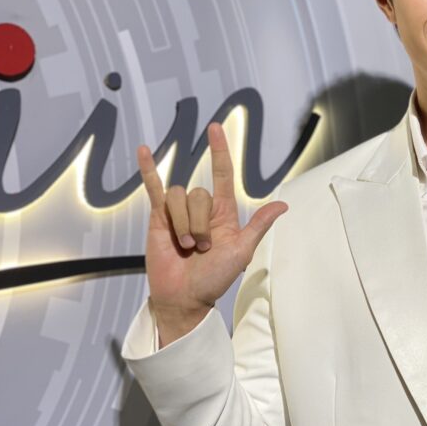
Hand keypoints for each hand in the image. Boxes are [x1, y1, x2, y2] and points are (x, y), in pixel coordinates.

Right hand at [136, 122, 288, 345]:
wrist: (185, 297)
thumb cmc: (214, 278)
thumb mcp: (241, 251)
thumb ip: (258, 225)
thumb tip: (283, 205)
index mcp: (223, 212)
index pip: (222, 173)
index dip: (219, 151)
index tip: (216, 128)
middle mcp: (201, 208)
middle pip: (198, 193)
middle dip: (199, 223)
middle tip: (202, 248)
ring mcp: (178, 212)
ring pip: (178, 197)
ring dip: (183, 225)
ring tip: (186, 247)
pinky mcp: (158, 218)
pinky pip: (154, 188)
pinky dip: (148, 170)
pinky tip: (143, 150)